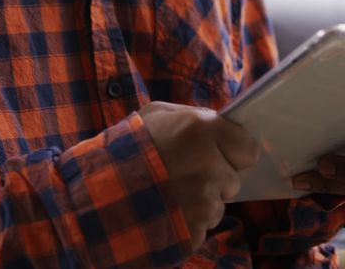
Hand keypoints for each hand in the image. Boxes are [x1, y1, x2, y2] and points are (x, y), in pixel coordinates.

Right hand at [139, 102, 260, 250]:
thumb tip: (221, 124)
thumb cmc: (127, 148)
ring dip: (201, 202)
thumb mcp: (156, 115)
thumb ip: (194, 116)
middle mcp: (209, 166)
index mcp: (202, 131)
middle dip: (215, 178)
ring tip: (170, 193)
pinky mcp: (194, 229)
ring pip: (218, 205)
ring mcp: (203, 201)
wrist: (95, 191)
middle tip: (185, 174)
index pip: (249, 148)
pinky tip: (168, 210)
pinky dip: (189, 222)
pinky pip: (203, 226)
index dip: (235, 152)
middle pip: (233, 180)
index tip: (223, 154)